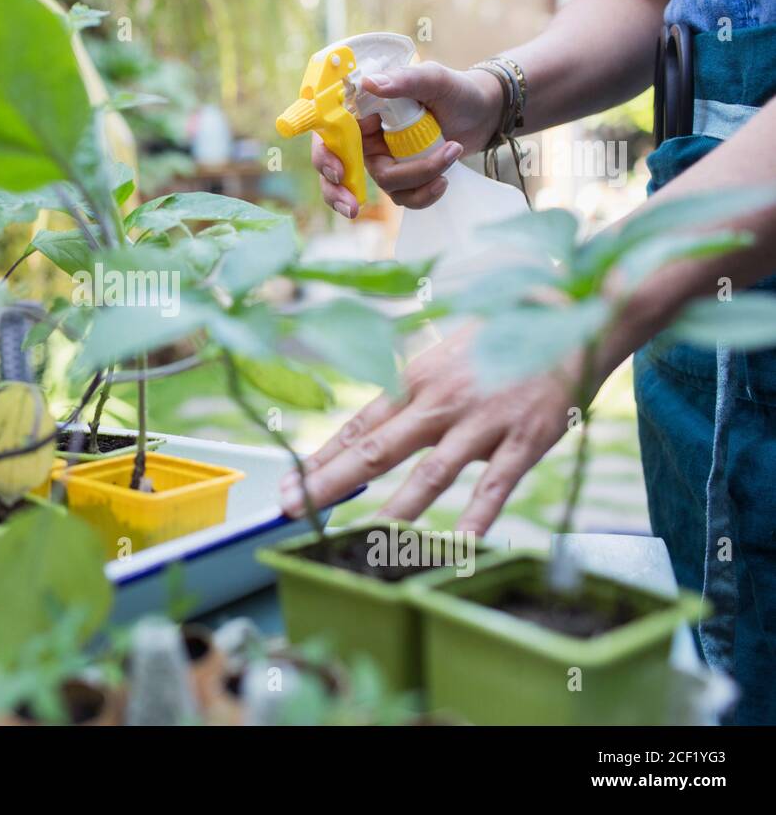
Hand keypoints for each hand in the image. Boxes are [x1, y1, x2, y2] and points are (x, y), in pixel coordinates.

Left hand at [278, 327, 586, 534]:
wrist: (572, 317)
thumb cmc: (501, 338)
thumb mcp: (444, 358)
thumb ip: (413, 396)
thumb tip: (374, 433)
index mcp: (415, 380)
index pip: (357, 427)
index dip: (320, 459)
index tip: (288, 486)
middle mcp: (439, 401)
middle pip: (374, 450)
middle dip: (329, 483)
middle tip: (293, 509)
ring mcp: (481, 423)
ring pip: (429, 474)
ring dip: (395, 510)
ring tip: (362, 539)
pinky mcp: (524, 439)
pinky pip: (496, 485)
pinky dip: (477, 517)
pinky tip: (460, 545)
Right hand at [315, 64, 501, 217]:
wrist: (485, 112)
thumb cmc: (456, 90)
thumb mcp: (434, 78)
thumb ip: (404, 80)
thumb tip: (370, 83)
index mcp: (364, 110)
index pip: (330, 134)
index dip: (325, 156)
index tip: (338, 172)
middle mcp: (367, 137)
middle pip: (339, 171)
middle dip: (340, 193)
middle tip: (352, 208)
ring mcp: (385, 159)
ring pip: (383, 185)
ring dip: (416, 179)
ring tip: (450, 153)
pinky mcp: (404, 177)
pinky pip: (403, 196)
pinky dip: (424, 194)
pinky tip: (444, 180)